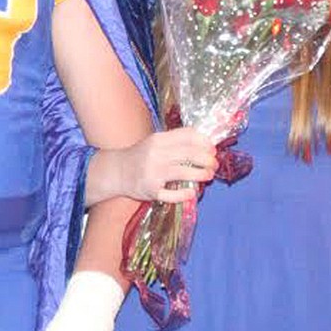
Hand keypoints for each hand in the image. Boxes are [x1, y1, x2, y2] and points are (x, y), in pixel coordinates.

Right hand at [91, 128, 216, 204]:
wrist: (117, 171)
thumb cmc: (141, 155)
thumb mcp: (156, 142)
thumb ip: (176, 141)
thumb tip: (205, 144)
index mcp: (159, 139)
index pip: (187, 136)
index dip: (204, 142)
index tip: (212, 148)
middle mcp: (156, 154)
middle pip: (189, 153)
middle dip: (207, 159)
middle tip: (214, 164)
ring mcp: (153, 173)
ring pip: (183, 172)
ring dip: (201, 174)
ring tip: (208, 176)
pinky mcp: (151, 190)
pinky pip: (172, 194)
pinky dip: (185, 194)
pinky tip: (192, 192)